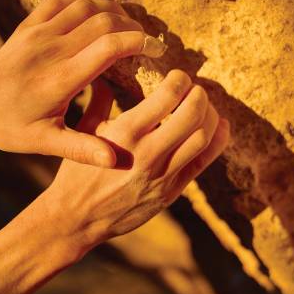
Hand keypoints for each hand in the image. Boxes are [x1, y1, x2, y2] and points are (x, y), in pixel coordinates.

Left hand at [0, 0, 163, 167]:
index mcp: (60, 79)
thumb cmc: (9, 127)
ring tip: (126, 26)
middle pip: (103, 20)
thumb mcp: (44, 144)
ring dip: (112, 9)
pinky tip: (98, 6)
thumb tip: (116, 161)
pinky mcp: (29, 24)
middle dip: (132, 26)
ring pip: (86, 3)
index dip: (140, 43)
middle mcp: (51, 49)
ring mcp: (38, 32)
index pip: (109, 46)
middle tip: (145, 41)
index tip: (158, 50)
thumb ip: (82, 148)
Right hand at [0, 74, 228, 293]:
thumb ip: (98, 101)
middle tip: (195, 88)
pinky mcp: (170, 192)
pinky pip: (203, 162)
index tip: (178, 76)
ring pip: (203, 136)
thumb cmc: (77, 172)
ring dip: (210, 115)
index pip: (167, 96)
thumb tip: (105, 76)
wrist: (78, 218)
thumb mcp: (84, 133)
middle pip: (192, 113)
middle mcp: (148, 152)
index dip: (179, 80)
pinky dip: (217, 140)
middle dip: (199, 93)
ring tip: (204, 106)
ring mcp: (162, 175)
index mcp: (124, 133)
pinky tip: (217, 126)